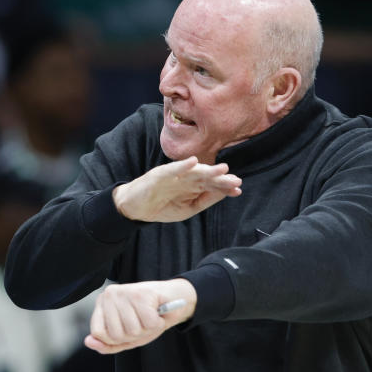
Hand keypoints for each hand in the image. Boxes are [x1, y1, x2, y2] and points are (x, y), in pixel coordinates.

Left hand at [85, 279, 195, 353]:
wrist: (175, 299)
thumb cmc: (148, 318)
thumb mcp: (126, 336)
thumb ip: (107, 344)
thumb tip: (89, 342)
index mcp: (102, 304)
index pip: (97, 332)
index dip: (114, 339)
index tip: (126, 329)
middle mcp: (110, 295)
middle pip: (116, 334)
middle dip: (134, 335)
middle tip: (142, 322)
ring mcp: (125, 292)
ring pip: (133, 330)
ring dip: (147, 329)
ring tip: (150, 316)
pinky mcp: (142, 293)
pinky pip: (149, 324)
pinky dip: (157, 323)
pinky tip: (157, 312)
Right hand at [113, 156, 240, 222]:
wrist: (134, 208)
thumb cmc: (161, 207)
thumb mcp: (187, 209)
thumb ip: (205, 201)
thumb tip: (225, 193)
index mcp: (192, 186)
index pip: (212, 185)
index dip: (224, 187)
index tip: (237, 190)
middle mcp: (185, 178)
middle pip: (205, 177)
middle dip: (220, 178)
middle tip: (234, 180)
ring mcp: (173, 175)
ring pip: (193, 171)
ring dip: (207, 169)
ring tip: (222, 169)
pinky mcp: (159, 174)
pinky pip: (172, 169)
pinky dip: (182, 165)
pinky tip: (193, 162)